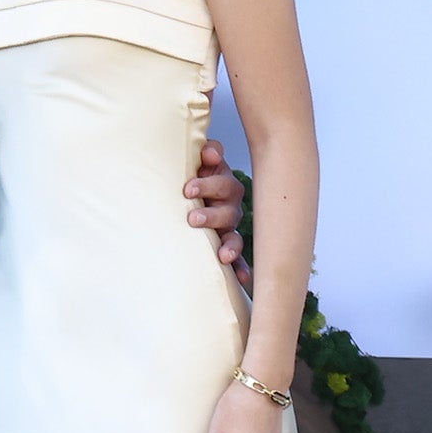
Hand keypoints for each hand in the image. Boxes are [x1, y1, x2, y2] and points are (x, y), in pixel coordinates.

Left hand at [184, 138, 249, 285]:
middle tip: (193, 218)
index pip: (221, 183)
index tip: (188, 189)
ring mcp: (229, 228)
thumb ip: (206, 154)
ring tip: (221, 256)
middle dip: (211, 215)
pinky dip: (241, 269)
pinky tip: (244, 280)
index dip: (208, 184)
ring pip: (233, 236)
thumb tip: (209, 152)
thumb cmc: (193, 177)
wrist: (187, 195)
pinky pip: (237, 260)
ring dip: (229, 246)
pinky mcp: (227, 247)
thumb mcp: (198, 163)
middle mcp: (229, 207)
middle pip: (228, 211)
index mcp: (222, 185)